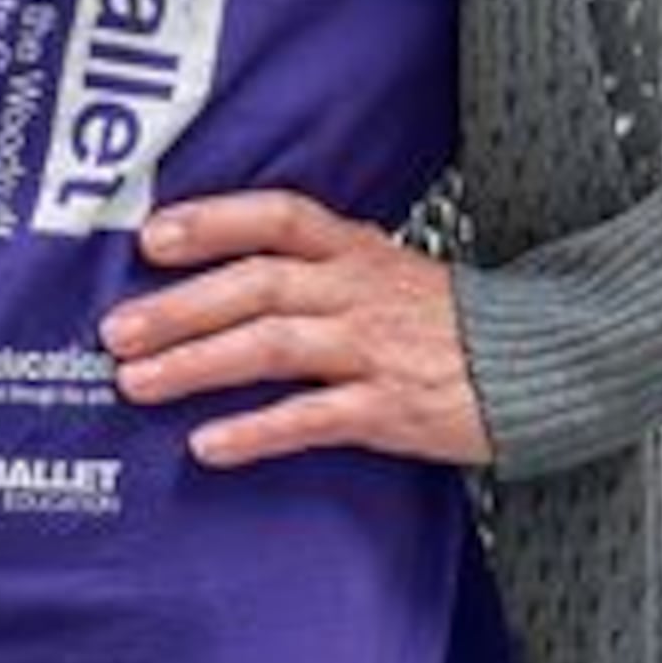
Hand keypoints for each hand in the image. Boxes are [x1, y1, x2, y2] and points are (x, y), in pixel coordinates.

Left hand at [100, 188, 494, 470]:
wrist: (546, 364)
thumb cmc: (451, 325)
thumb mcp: (388, 273)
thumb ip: (317, 269)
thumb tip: (221, 280)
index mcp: (357, 250)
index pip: (278, 218)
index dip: (213, 222)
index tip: (153, 236)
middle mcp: (359, 291)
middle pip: (257, 285)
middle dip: (179, 307)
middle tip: (115, 331)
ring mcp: (375, 349)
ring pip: (271, 346)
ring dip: (197, 364)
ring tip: (136, 384)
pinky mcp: (390, 409)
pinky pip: (310, 418)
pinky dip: (255, 432)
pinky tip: (207, 444)